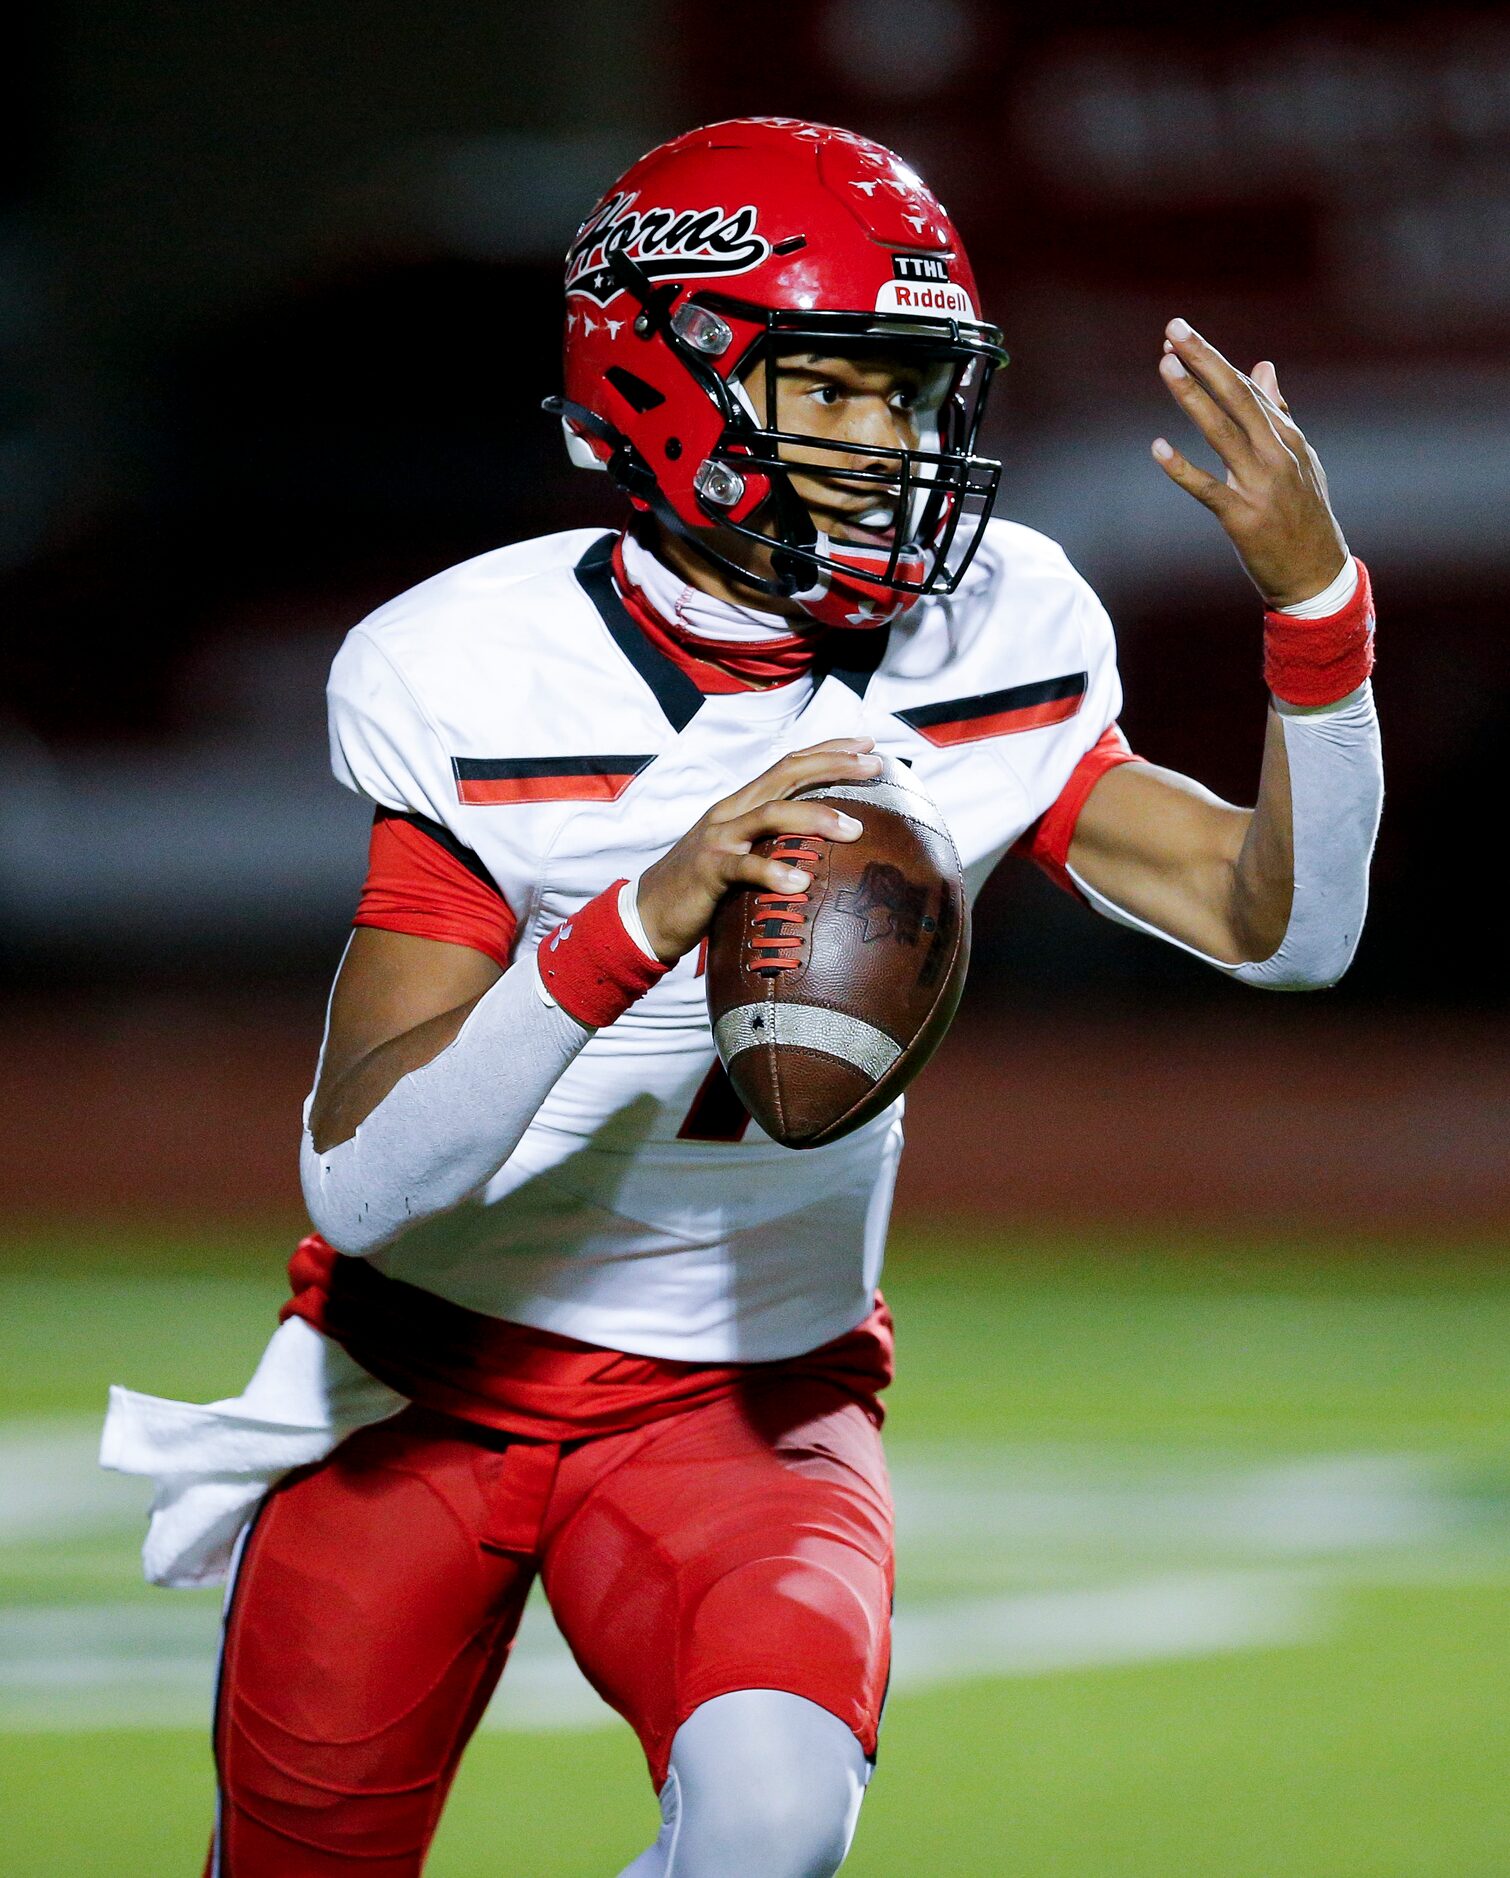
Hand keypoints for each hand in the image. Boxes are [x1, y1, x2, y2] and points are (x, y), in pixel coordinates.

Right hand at [637, 738, 878, 961]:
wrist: (647, 913)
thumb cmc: (703, 888)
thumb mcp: (741, 855)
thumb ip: (773, 844)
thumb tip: (824, 852)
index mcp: (741, 804)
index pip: (789, 765)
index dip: (828, 751)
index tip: (867, 746)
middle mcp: (731, 812)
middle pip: (786, 774)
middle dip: (834, 765)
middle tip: (875, 765)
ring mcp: (718, 839)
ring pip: (771, 814)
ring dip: (816, 817)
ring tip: (854, 829)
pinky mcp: (708, 871)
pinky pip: (745, 868)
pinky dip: (774, 872)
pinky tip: (802, 883)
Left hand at [1151, 318, 1348, 609]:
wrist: (1316, 573)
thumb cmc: (1303, 515)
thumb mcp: (1298, 458)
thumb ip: (1277, 413)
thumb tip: (1262, 367)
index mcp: (1286, 437)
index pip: (1244, 388)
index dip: (1212, 359)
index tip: (1182, 333)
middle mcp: (1275, 453)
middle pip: (1234, 396)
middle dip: (1203, 359)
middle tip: (1173, 328)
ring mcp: (1260, 484)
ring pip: (1221, 431)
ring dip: (1191, 395)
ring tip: (1165, 364)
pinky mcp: (1243, 517)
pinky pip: (1208, 488)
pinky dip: (1182, 469)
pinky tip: (1157, 448)